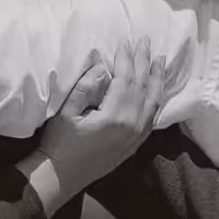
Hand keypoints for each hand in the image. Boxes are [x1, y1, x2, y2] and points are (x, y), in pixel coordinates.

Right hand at [31, 41, 162, 203]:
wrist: (61, 177)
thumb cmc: (59, 143)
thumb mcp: (66, 112)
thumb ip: (86, 86)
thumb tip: (101, 65)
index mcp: (115, 115)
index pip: (125, 78)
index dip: (125, 58)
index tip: (125, 40)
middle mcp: (132, 124)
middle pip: (142, 86)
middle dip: (143, 61)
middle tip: (145, 41)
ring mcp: (136, 135)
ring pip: (153, 101)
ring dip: (156, 78)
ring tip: (159, 60)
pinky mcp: (135, 143)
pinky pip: (152, 116)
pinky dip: (156, 99)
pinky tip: (157, 89)